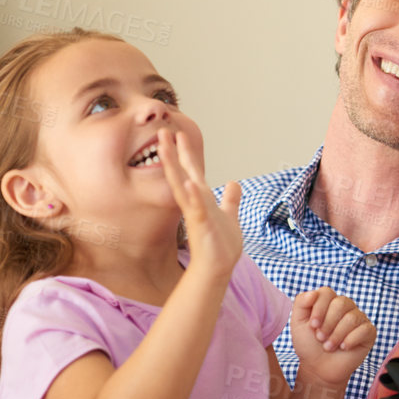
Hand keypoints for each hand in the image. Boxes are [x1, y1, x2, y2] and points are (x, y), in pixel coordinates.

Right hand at [156, 126, 241, 280]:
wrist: (219, 267)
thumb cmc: (221, 244)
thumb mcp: (229, 214)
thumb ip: (231, 199)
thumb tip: (235, 183)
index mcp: (202, 198)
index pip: (191, 170)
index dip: (186, 152)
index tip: (180, 134)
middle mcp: (195, 202)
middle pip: (181, 172)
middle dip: (172, 152)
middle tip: (163, 131)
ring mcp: (196, 212)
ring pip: (181, 185)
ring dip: (173, 166)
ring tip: (165, 147)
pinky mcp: (201, 224)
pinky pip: (197, 207)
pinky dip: (193, 195)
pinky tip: (190, 182)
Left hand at [289, 287, 376, 386]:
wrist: (318, 368)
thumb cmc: (308, 344)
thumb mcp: (297, 323)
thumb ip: (301, 303)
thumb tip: (313, 293)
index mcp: (328, 301)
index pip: (327, 293)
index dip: (319, 309)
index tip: (312, 325)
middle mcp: (345, 306)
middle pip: (341, 303)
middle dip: (328, 324)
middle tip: (320, 338)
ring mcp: (358, 318)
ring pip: (352, 318)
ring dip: (337, 335)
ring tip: (329, 346)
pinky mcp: (368, 332)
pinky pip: (365, 329)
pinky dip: (351, 340)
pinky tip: (344, 347)